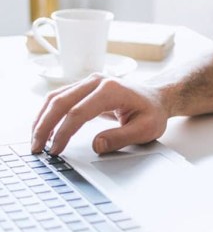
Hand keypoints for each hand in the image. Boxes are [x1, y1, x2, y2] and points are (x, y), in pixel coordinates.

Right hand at [31, 74, 169, 154]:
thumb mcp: (146, 129)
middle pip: (60, 101)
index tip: (56, 150)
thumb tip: (96, 145)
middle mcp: (97, 81)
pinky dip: (49, 114)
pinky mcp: (84, 88)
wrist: (157, 98)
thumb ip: (121, 138)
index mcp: (112, 90)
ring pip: (56, 98)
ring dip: (42, 119)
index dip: (64, 132)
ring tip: (36, 141)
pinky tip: (44, 129)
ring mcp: (89, 82)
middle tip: (37, 148)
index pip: (78, 112)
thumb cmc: (152, 112)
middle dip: (45, 126)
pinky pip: (60, 98)